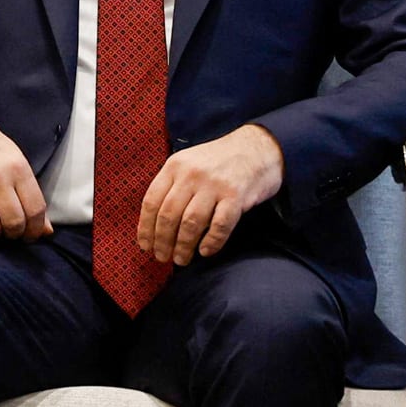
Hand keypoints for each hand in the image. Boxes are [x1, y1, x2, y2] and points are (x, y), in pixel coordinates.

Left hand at [138, 125, 284, 264]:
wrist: (259, 146)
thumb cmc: (220, 161)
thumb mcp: (189, 163)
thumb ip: (172, 186)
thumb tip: (154, 225)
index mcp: (175, 166)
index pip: (151, 202)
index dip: (146, 228)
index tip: (145, 246)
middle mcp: (192, 174)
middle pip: (169, 215)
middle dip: (162, 242)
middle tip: (162, 258)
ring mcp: (215, 184)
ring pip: (191, 223)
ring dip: (183, 246)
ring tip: (181, 260)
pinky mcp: (237, 195)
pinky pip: (220, 225)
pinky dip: (211, 242)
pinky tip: (205, 251)